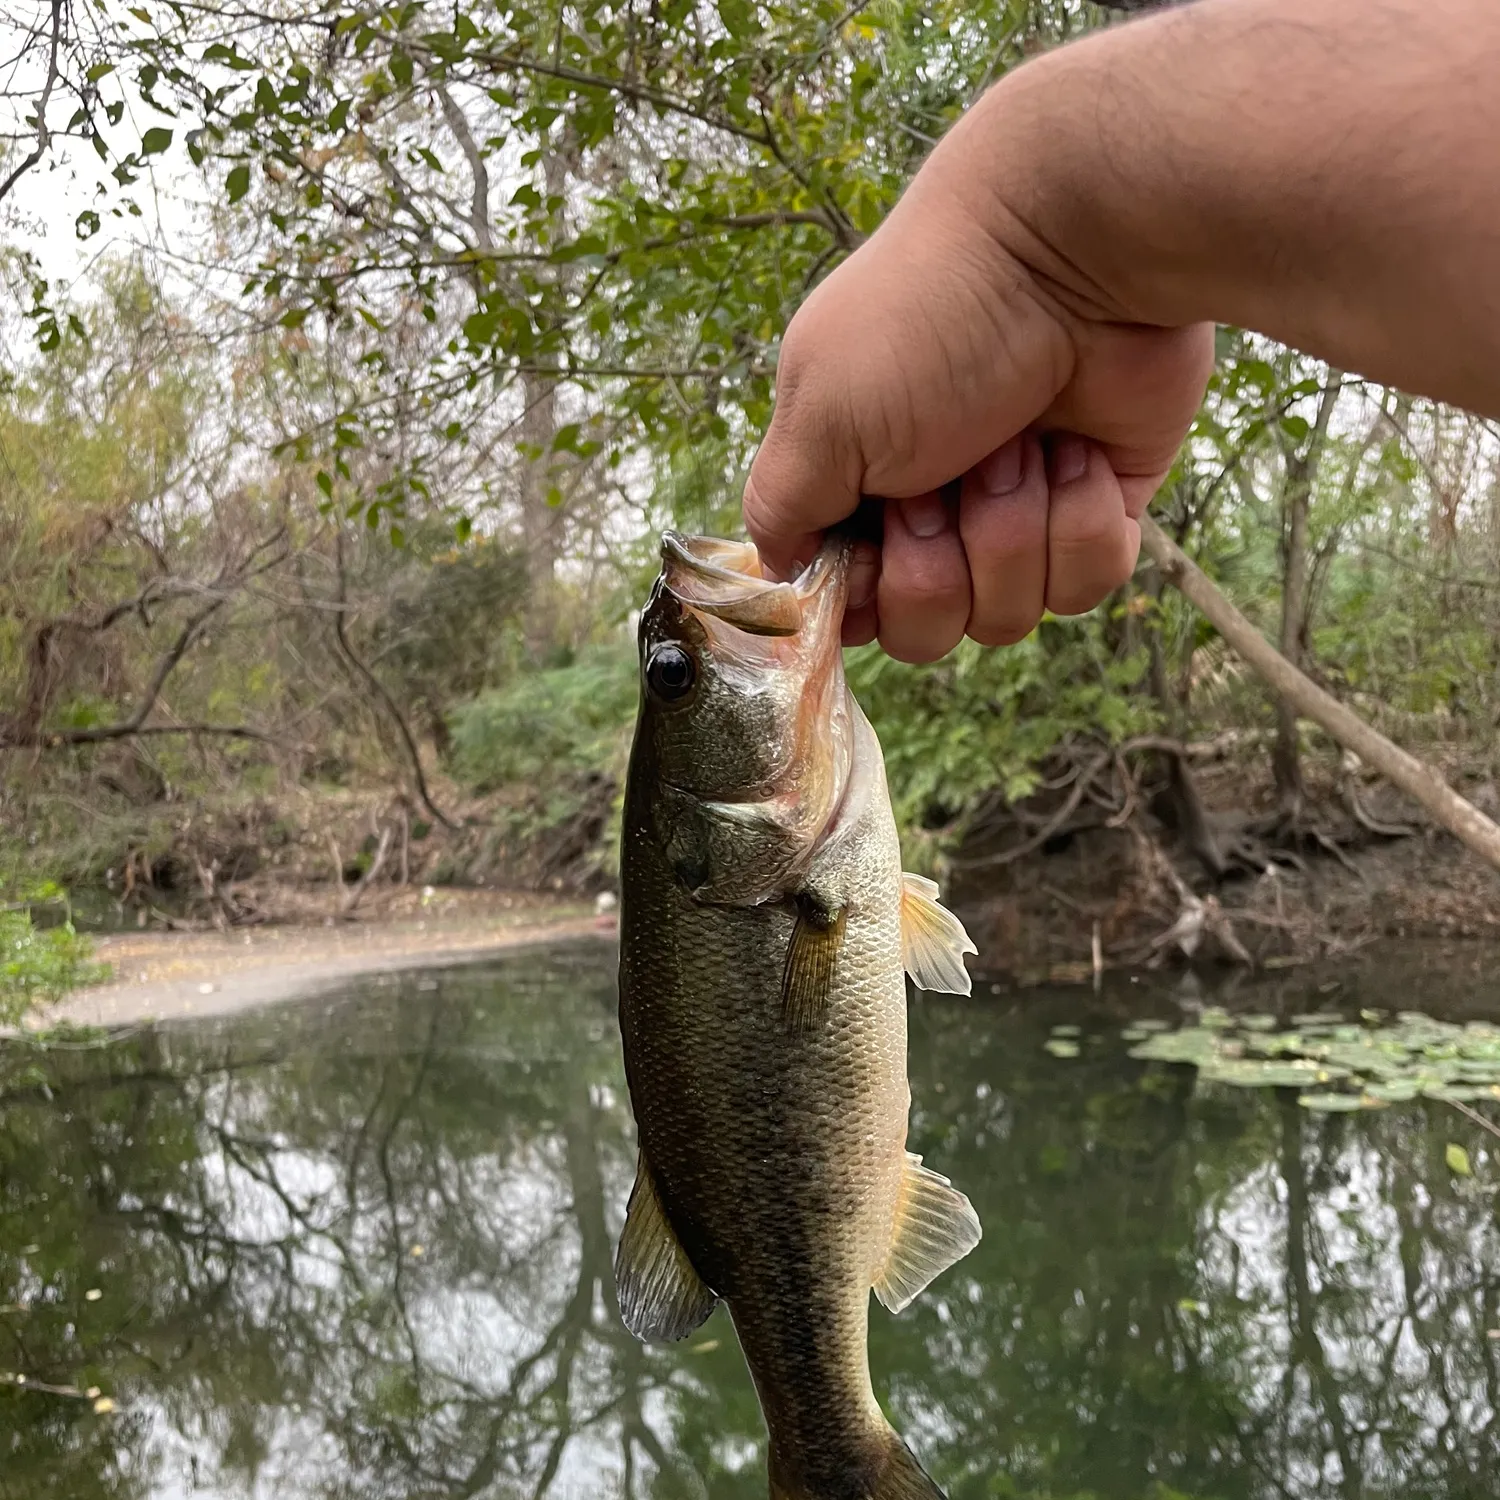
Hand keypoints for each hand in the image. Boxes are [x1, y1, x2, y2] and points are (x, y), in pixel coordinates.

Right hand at [743, 143, 1212, 660]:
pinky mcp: (1100, 510)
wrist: (1072, 247)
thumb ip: (779, 506)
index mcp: (858, 487)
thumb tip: (779, 572)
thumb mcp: (818, 412)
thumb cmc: (929, 318)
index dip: (864, 593)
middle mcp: (935, 510)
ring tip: (1020, 440)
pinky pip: (1084, 587)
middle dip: (937, 562)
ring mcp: (1020, 514)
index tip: (874, 535)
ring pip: (1007, 617)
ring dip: (1011, 528)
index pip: (848, 605)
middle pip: (925, 631)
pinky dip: (1080, 522)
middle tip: (950, 472)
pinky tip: (1078, 452)